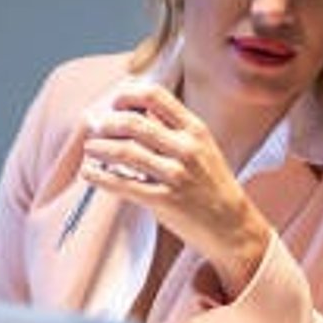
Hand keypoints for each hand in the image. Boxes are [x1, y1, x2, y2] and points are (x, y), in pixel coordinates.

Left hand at [82, 80, 273, 296]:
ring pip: (125, 152)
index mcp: (196, 130)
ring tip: (90, 149)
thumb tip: (140, 109)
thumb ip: (173, 128)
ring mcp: (176, 175)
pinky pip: (122, 184)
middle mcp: (187, 149)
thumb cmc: (214, 186)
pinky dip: (99, 176)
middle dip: (107, 124)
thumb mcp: (203, 147)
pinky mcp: (164, 201)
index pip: (156, 96)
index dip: (128, 96)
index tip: (115, 104)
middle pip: (134, 123)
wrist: (233, 226)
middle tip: (95, 128)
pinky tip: (89, 172)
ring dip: (99, 147)